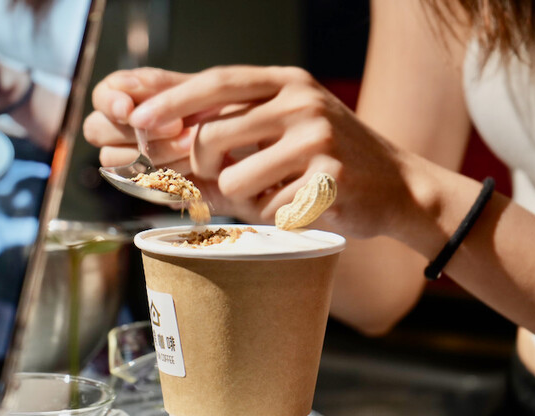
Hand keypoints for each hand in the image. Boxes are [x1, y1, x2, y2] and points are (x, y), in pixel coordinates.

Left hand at [85, 66, 418, 238]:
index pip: (218, 81)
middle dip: (195, 165)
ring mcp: (318, 138)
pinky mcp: (329, 179)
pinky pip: (268, 208)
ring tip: (272, 193)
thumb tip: (157, 132)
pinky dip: (274, 216)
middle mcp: (301, 101)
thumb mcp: (284, 123)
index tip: (136, 118)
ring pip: (233, 178)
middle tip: (208, 179)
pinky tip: (299, 206)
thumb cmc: (326, 158)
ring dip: (241, 197)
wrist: (398, 187)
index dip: (171, 100)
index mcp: (286, 82)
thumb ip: (230, 122)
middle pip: (212, 134)